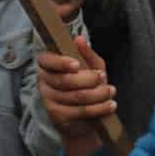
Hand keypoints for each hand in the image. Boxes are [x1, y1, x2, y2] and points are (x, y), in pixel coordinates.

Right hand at [38, 39, 116, 155]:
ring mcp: (49, 101)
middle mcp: (44, 82)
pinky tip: (109, 105)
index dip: (61, 63)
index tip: (77, 65)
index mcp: (47, 65)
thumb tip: (79, 39)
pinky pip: (79, 111)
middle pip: (65, 80)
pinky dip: (98, 108)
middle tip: (102, 77)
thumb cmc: (84, 82)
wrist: (81, 113)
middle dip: (88, 79)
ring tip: (111, 91)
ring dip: (98, 94)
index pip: (47, 61)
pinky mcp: (58, 117)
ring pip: (75, 97)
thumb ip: (86, 53)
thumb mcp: (89, 66)